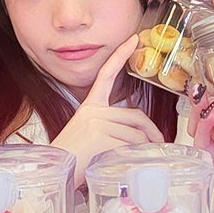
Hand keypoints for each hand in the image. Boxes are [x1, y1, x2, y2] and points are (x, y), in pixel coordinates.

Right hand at [51, 35, 164, 185]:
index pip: (106, 75)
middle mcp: (93, 111)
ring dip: (144, 149)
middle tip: (160, 143)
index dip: (120, 55)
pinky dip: (135, 156)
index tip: (133, 40)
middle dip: (152, 132)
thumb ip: (111, 128)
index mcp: (89, 107)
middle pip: (135, 116)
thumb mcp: (90, 136)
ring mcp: (96, 122)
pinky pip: (131, 145)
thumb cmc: (73, 159)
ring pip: (136, 134)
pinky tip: (127, 164)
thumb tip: (142, 135)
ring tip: (139, 161)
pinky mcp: (100, 136)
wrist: (53, 172)